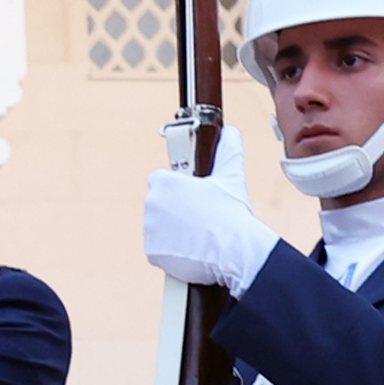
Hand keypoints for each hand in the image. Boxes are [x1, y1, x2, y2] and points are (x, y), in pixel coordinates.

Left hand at [144, 131, 274, 293]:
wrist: (233, 251)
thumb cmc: (231, 213)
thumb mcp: (232, 175)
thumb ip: (229, 149)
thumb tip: (231, 132)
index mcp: (164, 182)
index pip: (162, 179)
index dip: (179, 188)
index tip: (193, 196)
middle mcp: (151, 203)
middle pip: (161, 204)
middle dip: (177, 209)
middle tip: (200, 217)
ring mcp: (150, 229)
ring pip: (160, 227)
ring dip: (174, 230)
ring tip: (199, 235)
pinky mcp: (152, 252)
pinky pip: (160, 249)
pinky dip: (172, 251)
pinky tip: (192, 249)